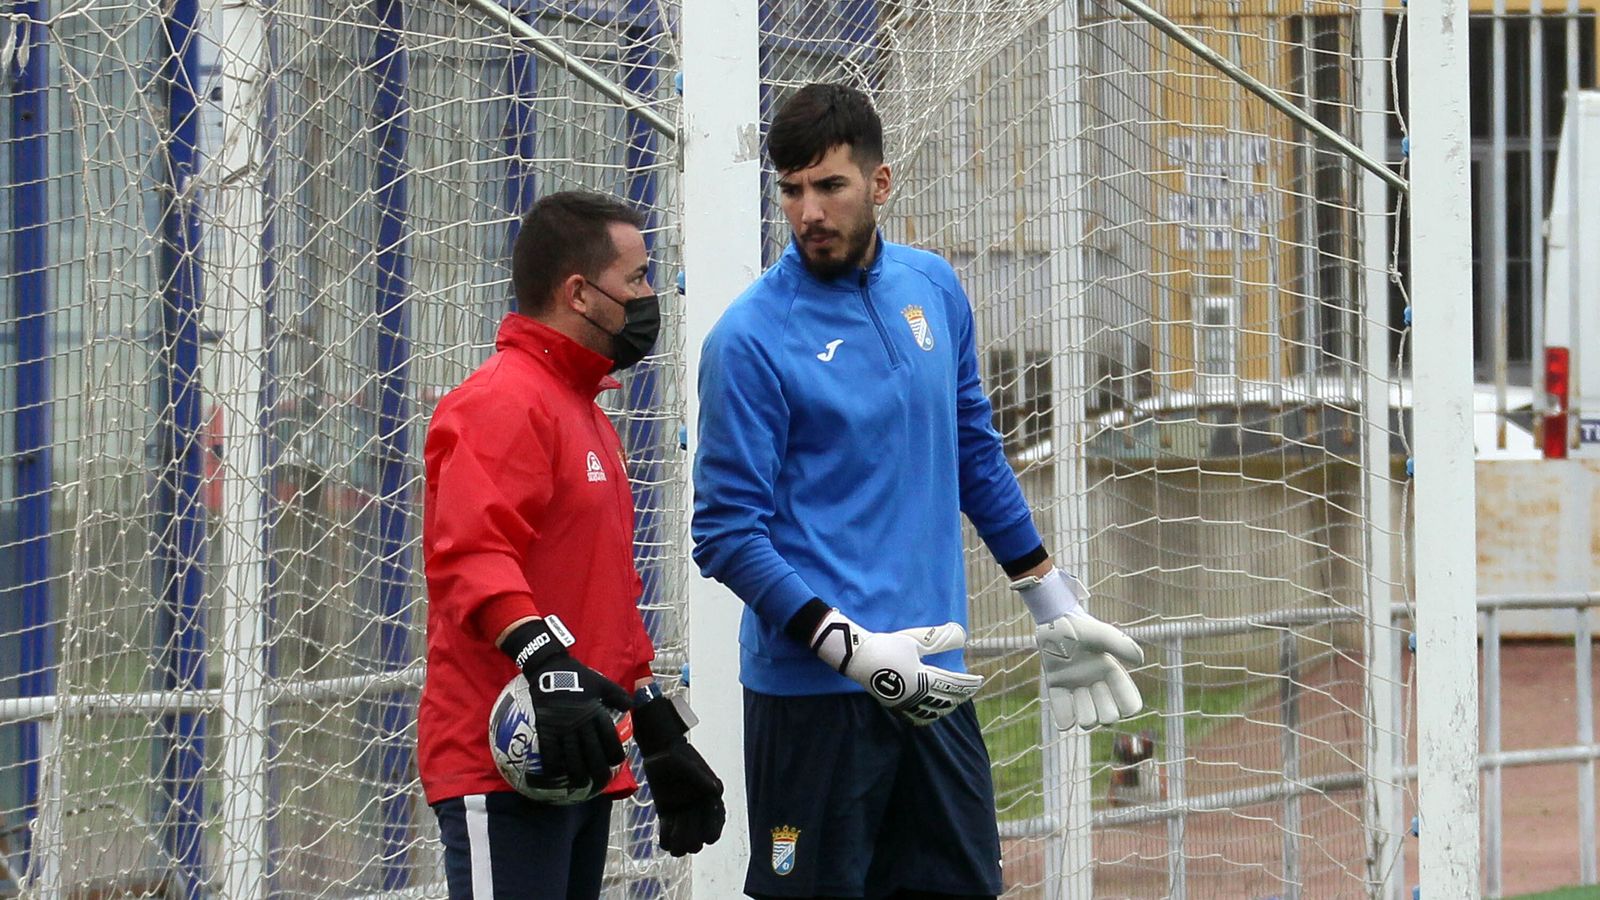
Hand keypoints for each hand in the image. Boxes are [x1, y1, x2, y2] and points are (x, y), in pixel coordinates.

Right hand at [502, 616, 631, 790]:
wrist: (549, 668)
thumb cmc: (577, 675)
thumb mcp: (601, 682)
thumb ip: (617, 694)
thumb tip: (630, 704)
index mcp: (596, 713)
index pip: (609, 739)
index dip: (614, 753)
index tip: (616, 762)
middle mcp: (581, 724)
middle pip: (592, 754)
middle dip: (598, 772)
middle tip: (601, 782)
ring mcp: (563, 729)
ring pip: (572, 758)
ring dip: (577, 775)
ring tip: (581, 784)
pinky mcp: (546, 730)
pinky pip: (550, 753)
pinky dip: (553, 767)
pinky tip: (556, 777)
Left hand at [632, 690, 725, 855]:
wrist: (660, 753)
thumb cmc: (677, 756)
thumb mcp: (689, 764)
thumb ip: (701, 776)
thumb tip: (716, 791)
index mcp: (710, 801)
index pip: (715, 829)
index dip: (710, 831)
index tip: (698, 818)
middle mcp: (699, 813)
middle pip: (699, 843)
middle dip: (690, 837)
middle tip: (681, 817)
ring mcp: (683, 816)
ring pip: (685, 846)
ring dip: (678, 841)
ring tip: (671, 822)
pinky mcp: (667, 816)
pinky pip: (668, 840)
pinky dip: (666, 838)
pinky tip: (664, 821)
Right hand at [809, 609, 983, 724]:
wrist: (858, 656)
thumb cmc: (887, 645)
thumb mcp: (915, 640)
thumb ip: (939, 639)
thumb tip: (962, 635)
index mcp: (923, 679)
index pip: (954, 684)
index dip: (969, 683)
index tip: (980, 680)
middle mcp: (915, 695)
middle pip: (946, 700)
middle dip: (960, 695)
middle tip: (969, 688)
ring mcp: (904, 703)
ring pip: (933, 712)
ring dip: (947, 706)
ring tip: (953, 700)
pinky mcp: (894, 705)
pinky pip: (917, 717)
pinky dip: (930, 715)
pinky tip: (932, 711)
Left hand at [1012, 569, 1143, 729]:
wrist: (1054, 623)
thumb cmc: (1081, 628)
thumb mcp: (1103, 634)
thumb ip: (1122, 645)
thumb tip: (1140, 662)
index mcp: (1113, 675)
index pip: (1130, 706)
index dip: (1127, 706)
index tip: (1115, 688)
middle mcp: (1097, 686)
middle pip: (1110, 718)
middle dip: (1104, 708)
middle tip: (1094, 686)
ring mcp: (1077, 690)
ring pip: (1088, 722)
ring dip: (1084, 712)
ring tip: (1077, 691)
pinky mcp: (1058, 691)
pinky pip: (1063, 719)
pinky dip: (1065, 719)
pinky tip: (1066, 712)